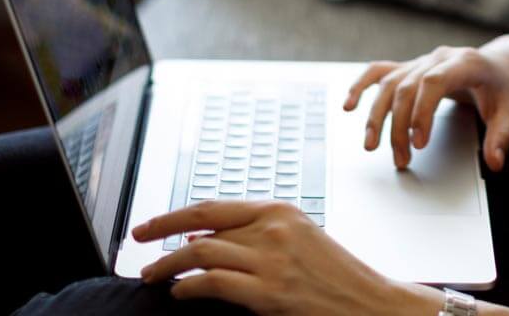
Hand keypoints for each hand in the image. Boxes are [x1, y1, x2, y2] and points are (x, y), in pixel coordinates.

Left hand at [133, 199, 408, 313]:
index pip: (213, 206)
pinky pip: (215, 284)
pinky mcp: (271, 293)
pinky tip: (179, 293)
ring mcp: (272, 260)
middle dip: (160, 231)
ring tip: (151, 276)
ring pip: (202, 252)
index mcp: (280, 211)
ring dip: (167, 264)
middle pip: (201, 224)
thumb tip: (203, 235)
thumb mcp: (298, 239)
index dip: (175, 215)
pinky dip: (190, 288)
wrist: (370, 302)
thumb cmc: (335, 275)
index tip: (150, 224)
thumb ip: (256, 233)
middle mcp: (273, 228)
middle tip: (137, 240)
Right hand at [342, 38, 508, 172]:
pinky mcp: (411, 67)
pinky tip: (349, 104)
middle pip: (406, 87)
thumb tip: (494, 163)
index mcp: (465, 62)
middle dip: (399, 126)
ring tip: (372, 146)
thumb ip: (502, 136)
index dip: (422, 111)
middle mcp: (438, 57)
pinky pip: (380, 72)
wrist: (503, 62)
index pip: (434, 82)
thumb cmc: (506, 85)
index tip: (418, 142)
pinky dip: (362, 86)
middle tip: (401, 159)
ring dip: (378, 115)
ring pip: (390, 83)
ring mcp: (422, 61)